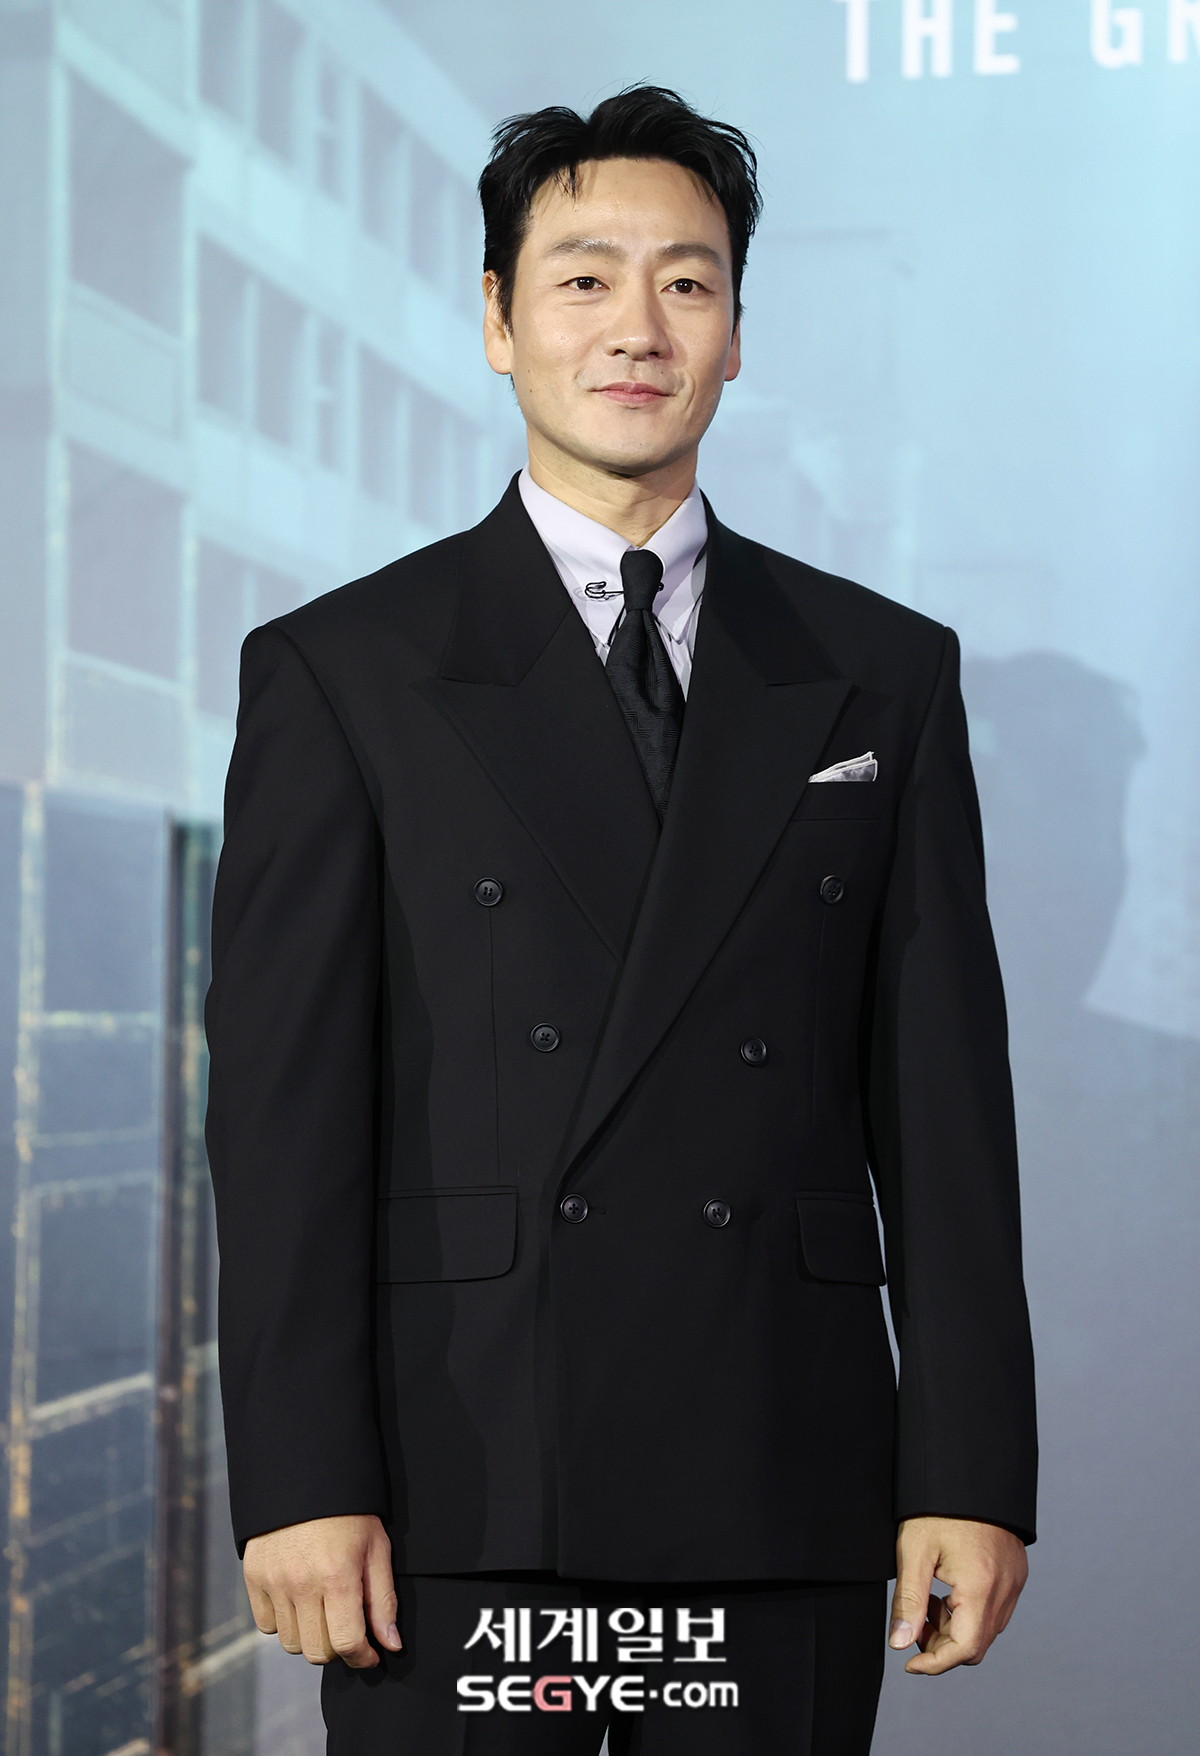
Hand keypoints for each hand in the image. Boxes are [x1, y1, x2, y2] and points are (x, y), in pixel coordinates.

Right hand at [243, 1513, 401, 1666]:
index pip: (346, 1643)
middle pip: (317, 1652)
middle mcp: (302, 1583)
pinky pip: (266, 1625)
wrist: (305, 1474)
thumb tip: (391, 1644)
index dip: (362, 1657)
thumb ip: (383, 1600)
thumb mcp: (377, 1547)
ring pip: (292, 1643)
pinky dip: (283, 1622)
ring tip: (323, 1611)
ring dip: (311, 1636)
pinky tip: (298, 1601)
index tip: (370, 1654)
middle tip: (346, 1629)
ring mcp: (274, 1581)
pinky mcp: (253, 1576)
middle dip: (337, 1649)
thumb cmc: (349, 1512)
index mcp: (337, 1576)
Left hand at [889, 1516, 1026, 1674]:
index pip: (964, 1650)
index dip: (935, 1663)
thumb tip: (900, 1644)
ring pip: (986, 1628)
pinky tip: (946, 1588)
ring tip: (928, 1599)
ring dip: (955, 1627)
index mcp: (981, 1588)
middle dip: (943, 1644)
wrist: (970, 1470)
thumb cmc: (939, 1507)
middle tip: (915, 1622)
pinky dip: (969, 1610)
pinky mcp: (1015, 1572)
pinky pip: (995, 1608)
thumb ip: (908, 1601)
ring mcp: (1014, 1581)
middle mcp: (1005, 1590)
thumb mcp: (914, 1551)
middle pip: (976, 1644)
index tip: (909, 1663)